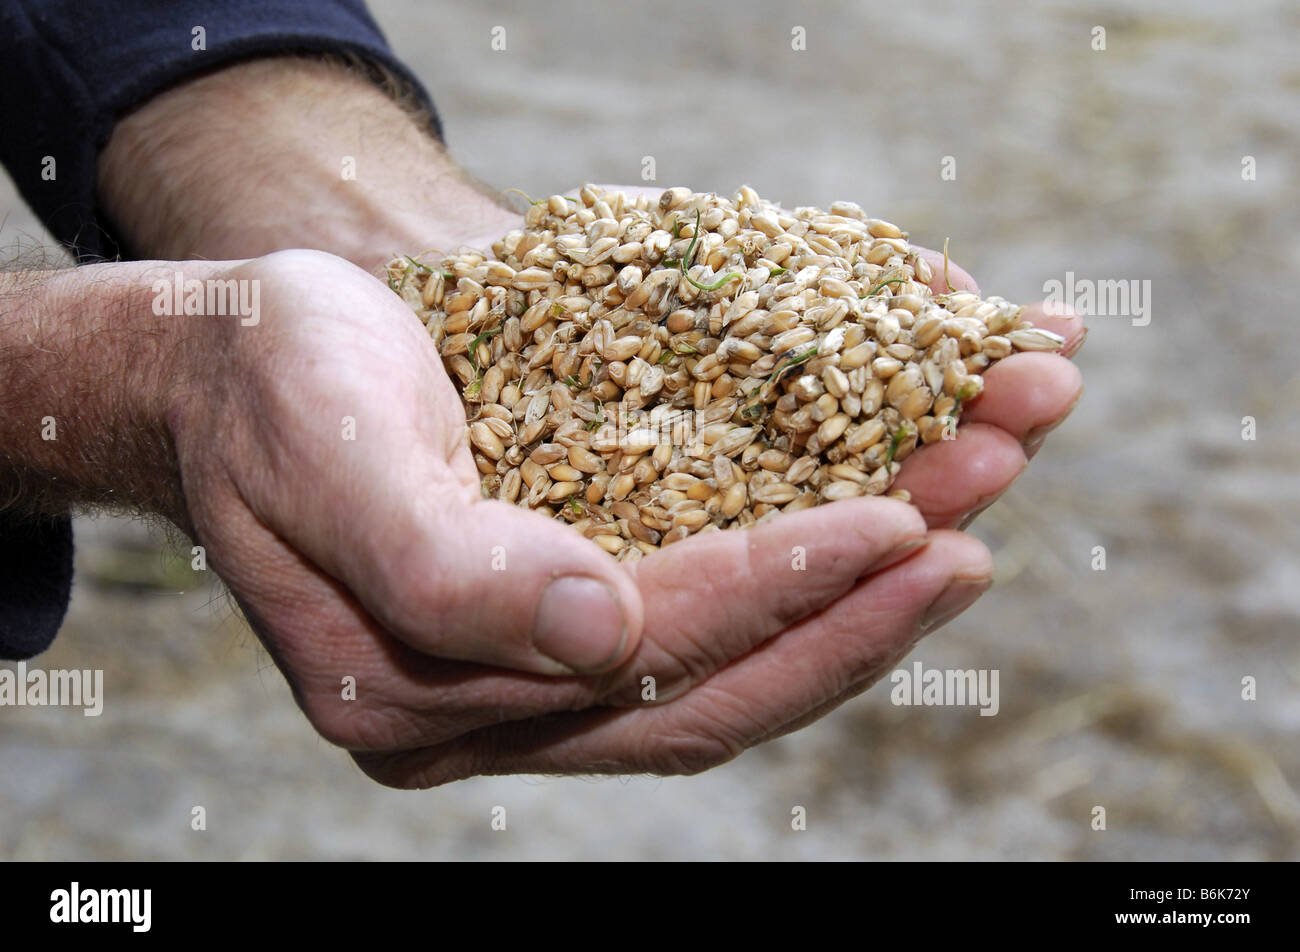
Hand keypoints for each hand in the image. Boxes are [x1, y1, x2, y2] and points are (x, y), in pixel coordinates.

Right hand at [343, 188, 1085, 785]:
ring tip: (967, 515)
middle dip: (855, 616)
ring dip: (857, 598)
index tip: (898, 522)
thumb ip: (444, 566)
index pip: (636, 660)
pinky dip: (804, 575)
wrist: (240, 357)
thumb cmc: (272, 384)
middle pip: (712, 689)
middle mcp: (495, 703)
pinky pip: (710, 618)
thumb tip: (601, 634)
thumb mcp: (329, 453)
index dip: (770, 593)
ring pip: (729, 665)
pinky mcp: (568, 614)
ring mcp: (535, 668)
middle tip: (977, 536)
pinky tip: (883, 521)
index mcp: (421, 691)